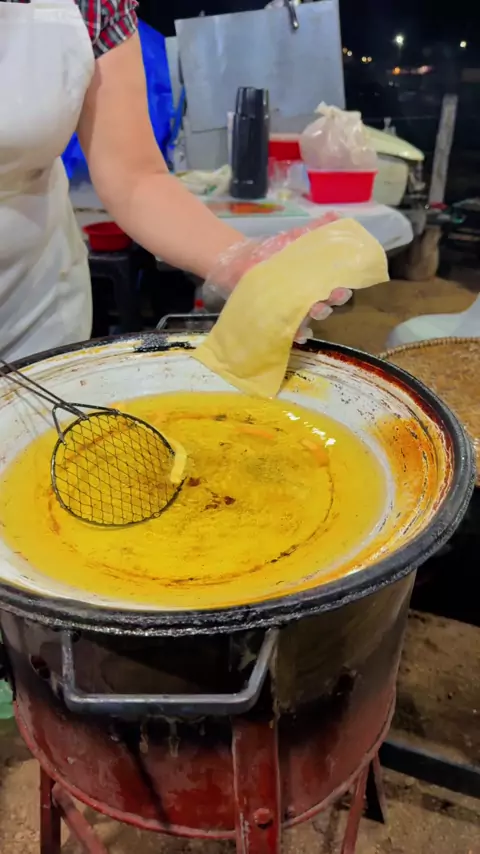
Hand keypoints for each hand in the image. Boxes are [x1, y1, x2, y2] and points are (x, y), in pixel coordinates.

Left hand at [203, 213, 352, 341]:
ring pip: (309, 317)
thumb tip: (337, 214)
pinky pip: (289, 331)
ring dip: (317, 315)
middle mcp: (306, 298)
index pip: (334, 287)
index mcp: (315, 281)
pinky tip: (301, 334)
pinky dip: (297, 333)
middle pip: (325, 303)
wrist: (238, 262)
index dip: (342, 288)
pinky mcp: (275, 319)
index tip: (346, 286)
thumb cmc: (272, 252)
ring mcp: (291, 310)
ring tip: (317, 309)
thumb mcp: (293, 238)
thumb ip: (315, 229)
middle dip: (332, 300)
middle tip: (335, 294)